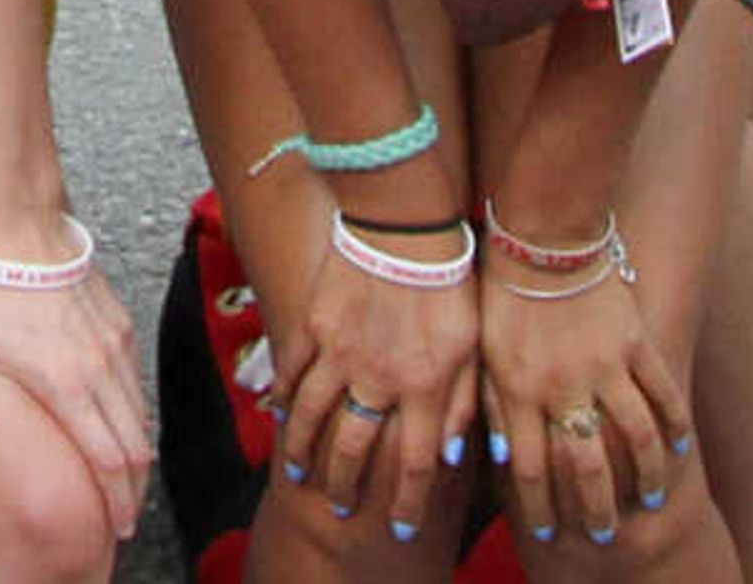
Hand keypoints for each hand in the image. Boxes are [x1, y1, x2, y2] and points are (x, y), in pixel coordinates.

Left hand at [0, 262, 150, 538]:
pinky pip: (138, 383)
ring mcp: (115, 347)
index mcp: (66, 385)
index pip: (108, 461)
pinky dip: (137, 414)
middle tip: (126, 518)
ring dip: (139, 453)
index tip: (119, 527)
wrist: (18, 227)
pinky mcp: (121, 327)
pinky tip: (125, 427)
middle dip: (134, 489)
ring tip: (127, 482)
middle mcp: (101, 370)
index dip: (117, 501)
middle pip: (135, 448)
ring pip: (142, 416)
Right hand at [274, 251, 476, 540]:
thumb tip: (451, 455)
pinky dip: (282, 396)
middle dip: (346, 485)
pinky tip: (278, 415)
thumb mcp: (474, 348)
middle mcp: (378, 378)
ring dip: (303, 449)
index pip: (416, 465)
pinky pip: (292, 369)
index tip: (402, 528)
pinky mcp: (314, 324)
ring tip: (298, 472)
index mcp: (425, 387)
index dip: (408, 503)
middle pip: (354, 448)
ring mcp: (339, 351)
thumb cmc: (452, 284)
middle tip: (340, 507)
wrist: (406, 224)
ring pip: (312, 415)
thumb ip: (465, 404)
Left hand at [482, 259, 689, 548]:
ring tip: (649, 501)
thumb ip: (490, 404)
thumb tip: (498, 459)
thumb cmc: (500, 291)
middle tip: (605, 535)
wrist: (539, 234)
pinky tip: (678, 449)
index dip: (539, 507)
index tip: (546, 533)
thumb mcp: (482, 349)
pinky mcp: (635, 344)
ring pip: (636, 439)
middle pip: (588, 467)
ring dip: (646, 478)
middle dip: (596, 510)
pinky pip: (664, 395)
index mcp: (518, 388)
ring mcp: (604, 366)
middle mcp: (563, 385)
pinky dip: (675, 426)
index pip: (530, 468)